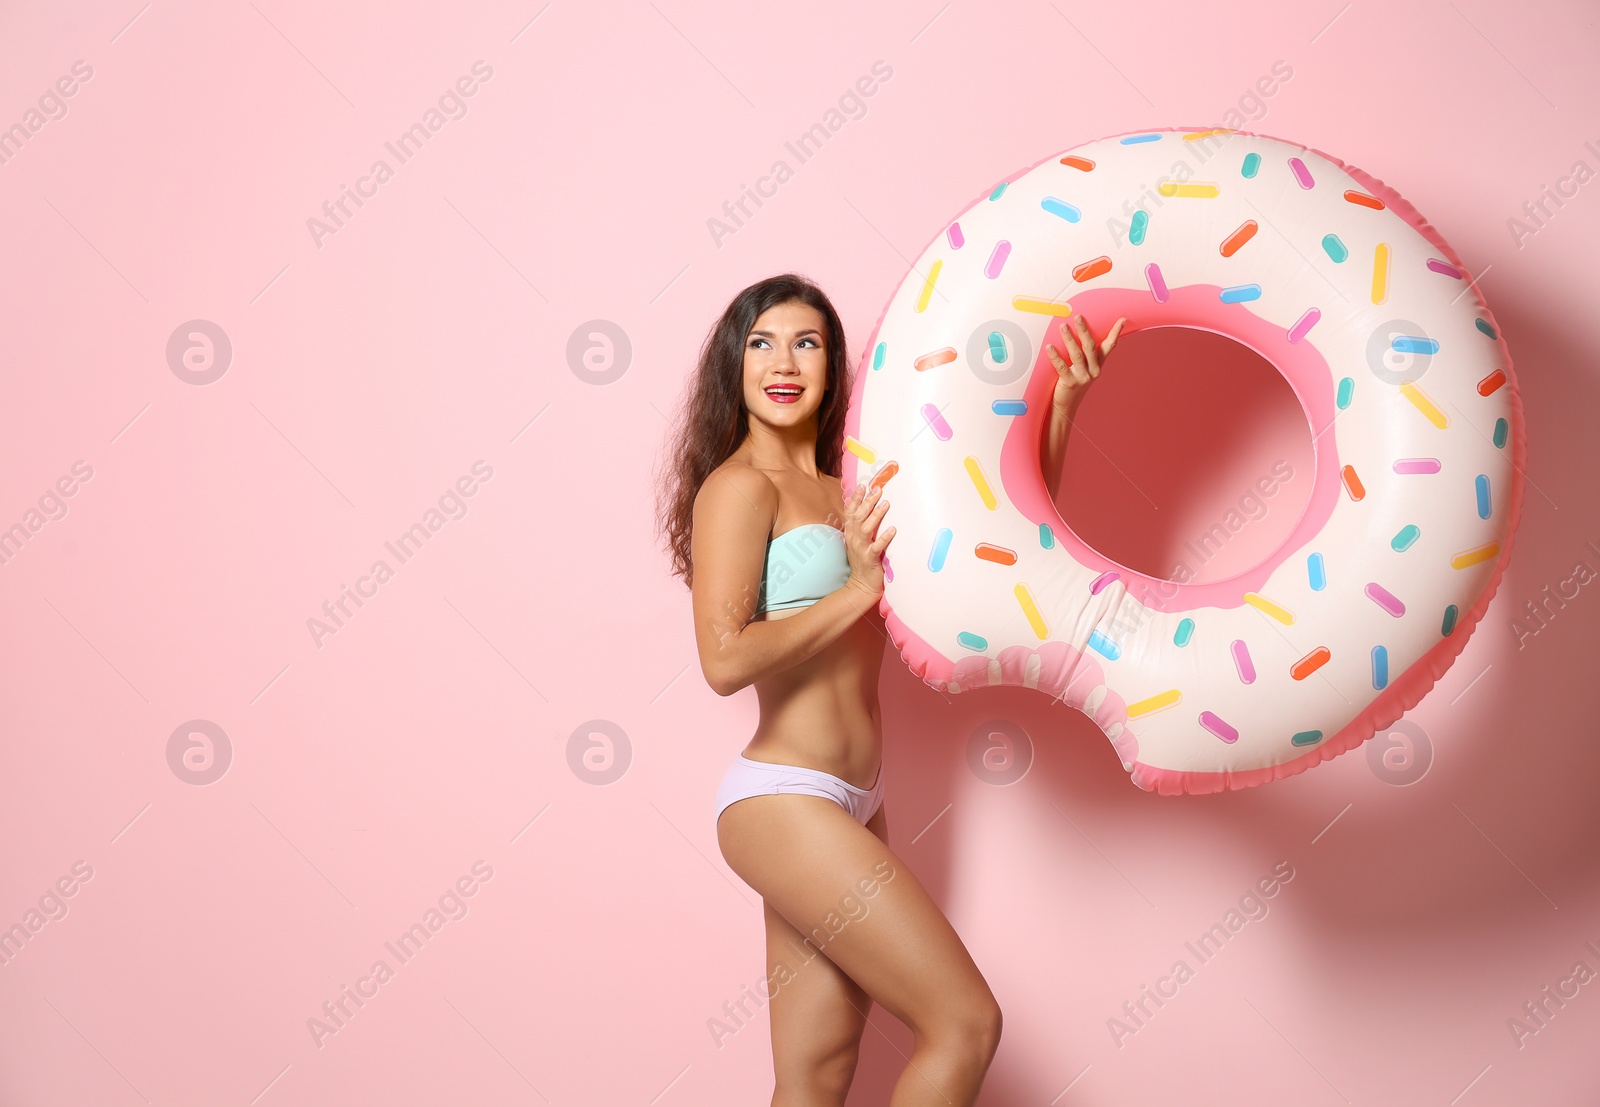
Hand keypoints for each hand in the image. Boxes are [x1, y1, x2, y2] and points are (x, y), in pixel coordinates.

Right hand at [841, 480, 894, 600]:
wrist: (861, 586)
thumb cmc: (863, 563)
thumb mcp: (859, 543)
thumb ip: (862, 528)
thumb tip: (868, 512)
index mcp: (851, 534)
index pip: (851, 512)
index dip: (856, 499)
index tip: (863, 486)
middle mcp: (854, 539)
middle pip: (858, 516)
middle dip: (867, 502)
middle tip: (877, 489)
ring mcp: (861, 549)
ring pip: (866, 528)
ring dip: (875, 515)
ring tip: (886, 504)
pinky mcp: (870, 559)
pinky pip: (877, 547)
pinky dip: (884, 537)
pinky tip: (893, 530)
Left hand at [1045, 314, 1124, 414]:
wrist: (1066, 405)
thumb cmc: (1074, 383)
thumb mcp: (1084, 368)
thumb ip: (1085, 354)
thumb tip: (1080, 333)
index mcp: (1098, 364)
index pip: (1109, 346)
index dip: (1115, 333)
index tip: (1122, 320)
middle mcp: (1093, 370)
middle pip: (1090, 346)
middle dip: (1084, 330)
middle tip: (1078, 317)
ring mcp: (1082, 377)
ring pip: (1077, 354)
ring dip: (1069, 339)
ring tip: (1063, 326)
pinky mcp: (1070, 383)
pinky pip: (1062, 367)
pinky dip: (1055, 356)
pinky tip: (1049, 347)